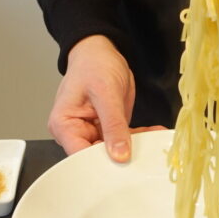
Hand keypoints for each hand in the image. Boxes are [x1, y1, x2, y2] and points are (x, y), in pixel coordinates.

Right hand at [48, 35, 163, 159]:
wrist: (101, 52)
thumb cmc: (93, 65)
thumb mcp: (106, 93)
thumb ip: (113, 126)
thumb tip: (119, 155)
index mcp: (64, 125)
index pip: (79, 155)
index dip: (100, 164)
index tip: (123, 166)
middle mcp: (76, 132)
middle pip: (96, 157)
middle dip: (121, 157)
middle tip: (143, 157)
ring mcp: (92, 131)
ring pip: (114, 150)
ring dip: (135, 146)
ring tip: (154, 141)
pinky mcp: (108, 128)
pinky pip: (124, 138)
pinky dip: (139, 136)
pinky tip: (154, 132)